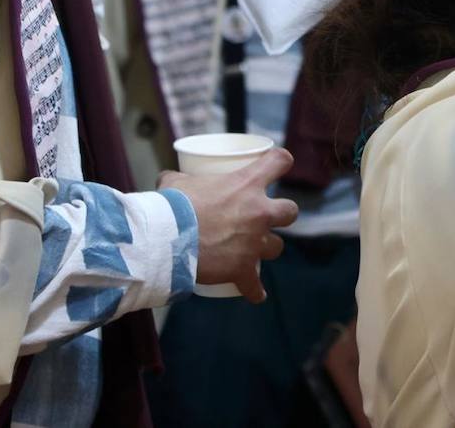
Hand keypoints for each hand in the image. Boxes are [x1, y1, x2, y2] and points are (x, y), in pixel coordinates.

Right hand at [158, 148, 298, 301]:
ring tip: (253, 252)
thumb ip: (179, 179)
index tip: (280, 164)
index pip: (279, 161)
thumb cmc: (171, 205)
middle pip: (290, 211)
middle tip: (267, 217)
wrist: (164, 240)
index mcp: (248, 184)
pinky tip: (255, 293)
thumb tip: (168, 179)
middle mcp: (259, 213)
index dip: (281, 161)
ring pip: (277, 247)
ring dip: (267, 248)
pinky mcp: (243, 270)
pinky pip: (255, 285)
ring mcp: (254, 243)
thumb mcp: (176, 182)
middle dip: (282, 214)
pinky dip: (254, 290)